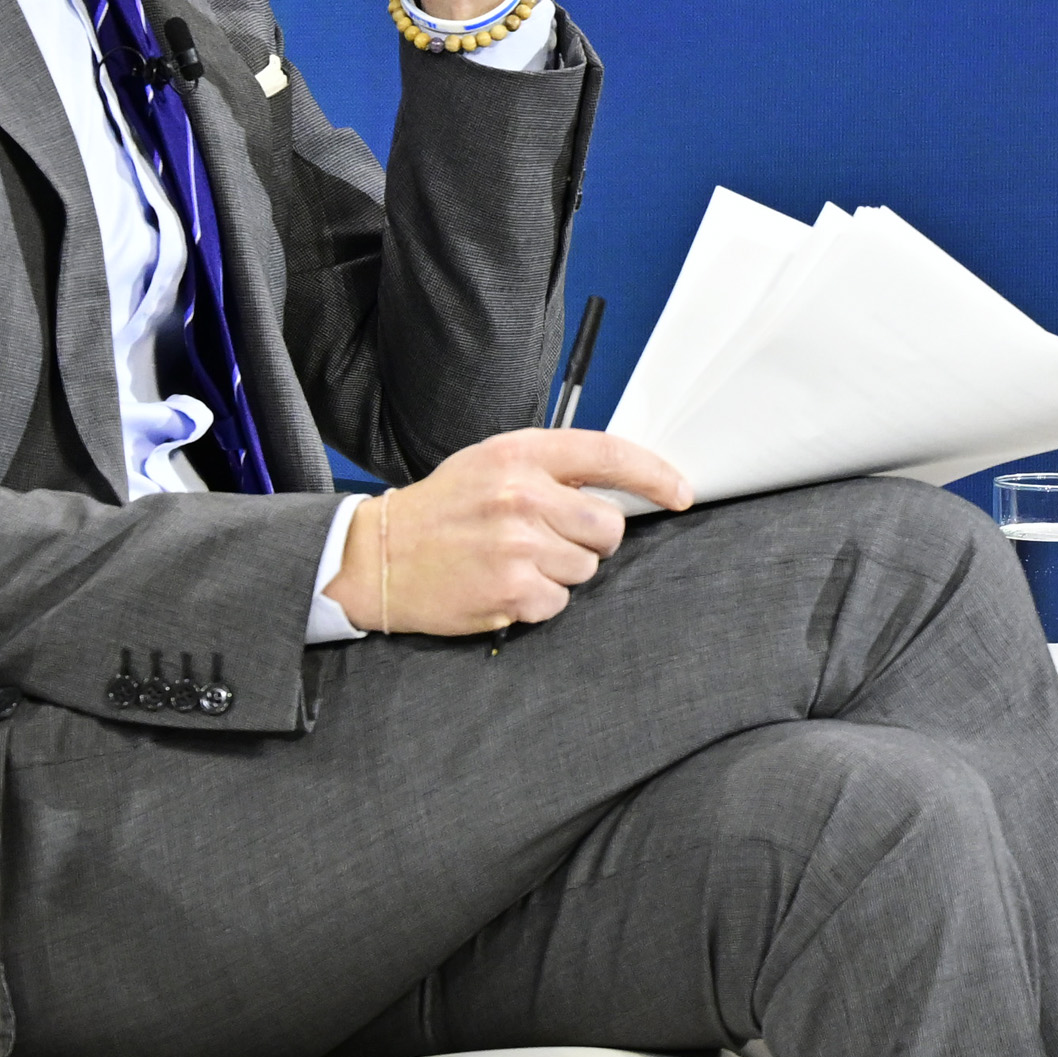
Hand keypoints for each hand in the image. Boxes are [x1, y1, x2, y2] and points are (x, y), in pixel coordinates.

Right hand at [327, 429, 689, 636]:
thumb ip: (551, 468)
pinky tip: (502, 585)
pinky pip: (559, 602)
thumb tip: (615, 485)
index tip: (680, 493)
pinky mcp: (512, 591)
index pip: (609, 455)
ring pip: (586, 567)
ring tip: (514, 560)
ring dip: (560, 571)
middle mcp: (522, 495)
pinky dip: (538, 601)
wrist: (377, 557)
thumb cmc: (443, 510)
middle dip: (591, 538)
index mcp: (520, 454)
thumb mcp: (491, 464)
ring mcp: (518, 545)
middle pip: (607, 526)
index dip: (655, 476)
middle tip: (551, 539)